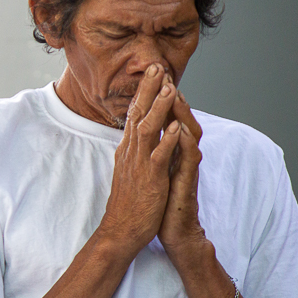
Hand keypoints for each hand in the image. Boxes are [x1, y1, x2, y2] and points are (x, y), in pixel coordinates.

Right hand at [99, 64, 181, 254]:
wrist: (121, 230)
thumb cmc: (128, 203)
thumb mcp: (129, 170)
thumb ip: (134, 150)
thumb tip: (137, 134)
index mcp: (128, 149)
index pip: (134, 114)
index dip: (143, 93)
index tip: (152, 74)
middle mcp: (130, 152)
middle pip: (138, 114)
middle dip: (148, 89)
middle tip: (156, 67)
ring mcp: (139, 164)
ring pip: (147, 129)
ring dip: (159, 108)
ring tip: (170, 88)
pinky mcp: (149, 179)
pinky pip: (158, 156)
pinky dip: (167, 141)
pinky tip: (176, 127)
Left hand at [158, 84, 207, 262]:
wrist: (172, 231)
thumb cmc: (161, 201)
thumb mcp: (153, 169)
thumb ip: (154, 150)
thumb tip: (144, 133)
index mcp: (168, 151)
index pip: (166, 119)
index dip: (158, 98)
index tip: (149, 77)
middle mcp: (179, 155)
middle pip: (179, 119)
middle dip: (171, 96)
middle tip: (163, 73)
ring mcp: (185, 167)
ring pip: (187, 134)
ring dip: (180, 113)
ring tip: (174, 92)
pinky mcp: (187, 182)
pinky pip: (188, 160)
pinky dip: (184, 144)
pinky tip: (181, 130)